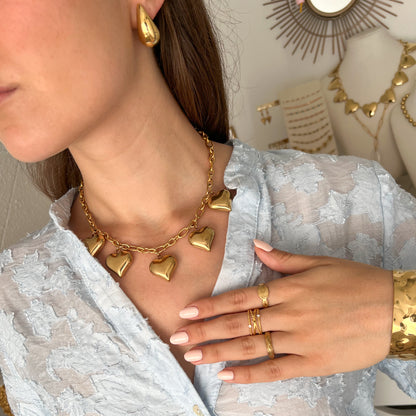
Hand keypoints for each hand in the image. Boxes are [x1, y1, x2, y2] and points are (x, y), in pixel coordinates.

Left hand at [170, 240, 393, 383]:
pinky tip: (228, 376)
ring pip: (250, 347)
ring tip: (193, 356)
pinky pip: (275, 370)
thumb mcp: (319, 262)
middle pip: (238, 324)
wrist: (395, 309)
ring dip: (218, 352)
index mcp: (288, 289)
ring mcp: (299, 340)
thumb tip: (256, 245)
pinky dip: (250, 374)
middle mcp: (288, 315)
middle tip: (179, 338)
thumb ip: (283, 259)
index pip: (240, 298)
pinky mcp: (313, 362)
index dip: (212, 305)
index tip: (188, 311)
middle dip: (205, 331)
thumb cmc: (357, 282)